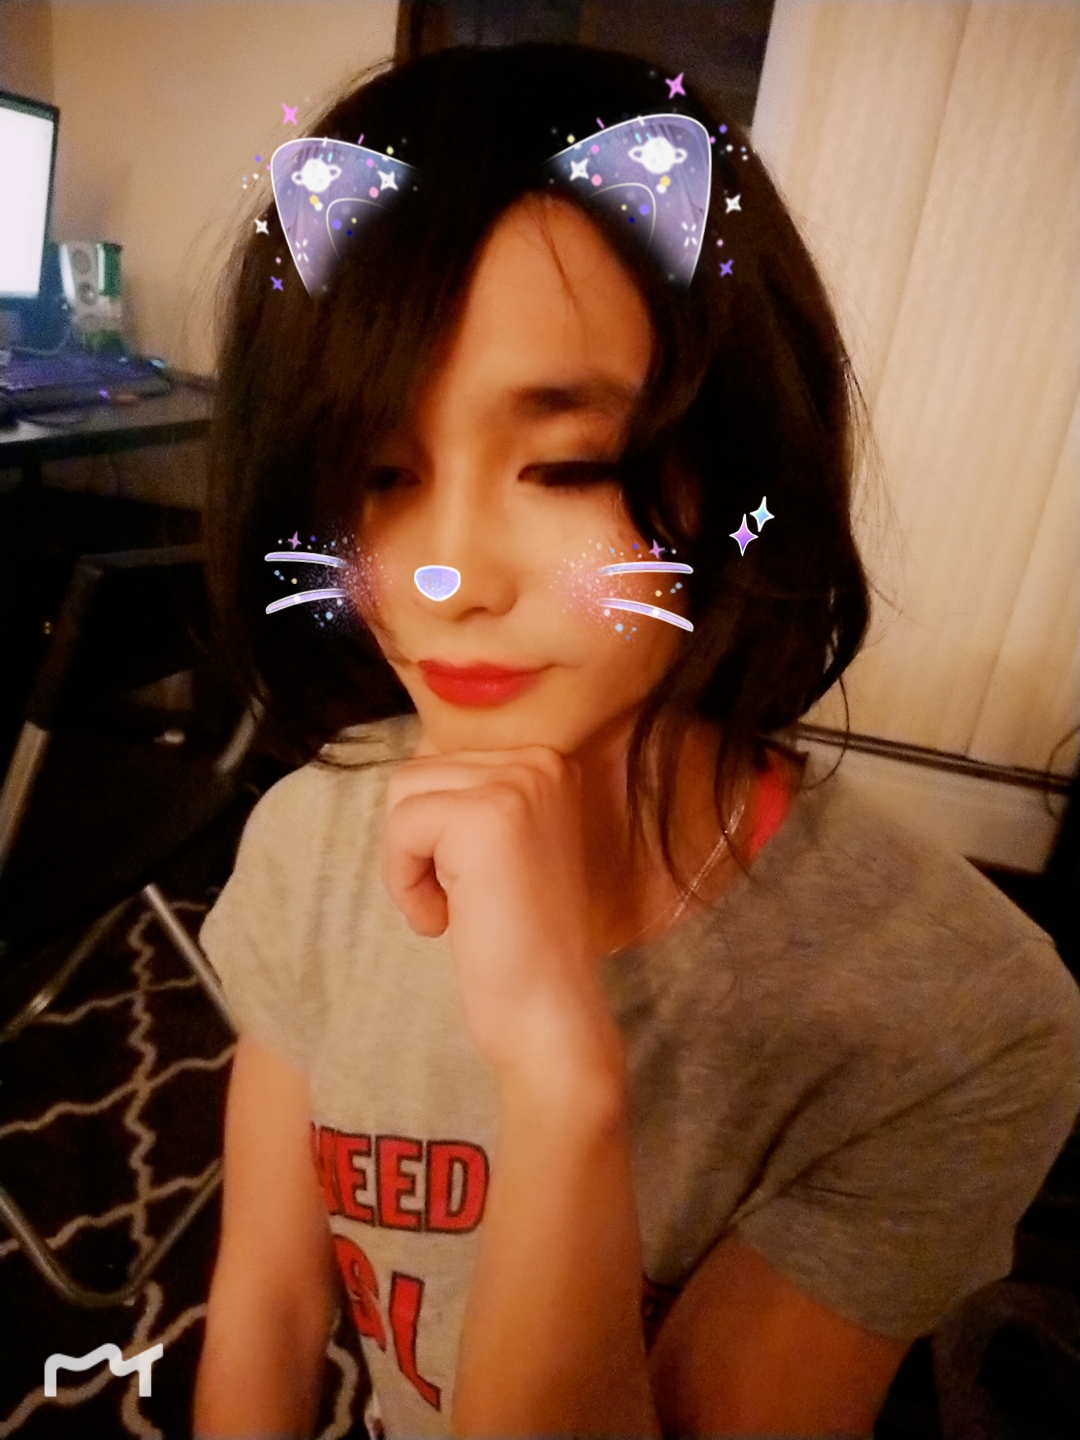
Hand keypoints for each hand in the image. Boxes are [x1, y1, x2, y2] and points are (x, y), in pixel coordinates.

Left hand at [381, 740, 625, 1090]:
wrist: (549, 1010)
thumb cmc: (519, 938)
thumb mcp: (502, 844)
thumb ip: (467, 796)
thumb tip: (409, 761)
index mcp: (548, 763)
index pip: (441, 760)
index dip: (433, 829)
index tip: (475, 880)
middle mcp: (540, 762)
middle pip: (417, 772)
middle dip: (417, 844)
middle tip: (462, 899)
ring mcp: (517, 785)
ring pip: (402, 794)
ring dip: (408, 862)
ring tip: (453, 908)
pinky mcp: (485, 818)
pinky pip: (400, 828)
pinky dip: (404, 883)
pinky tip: (444, 921)